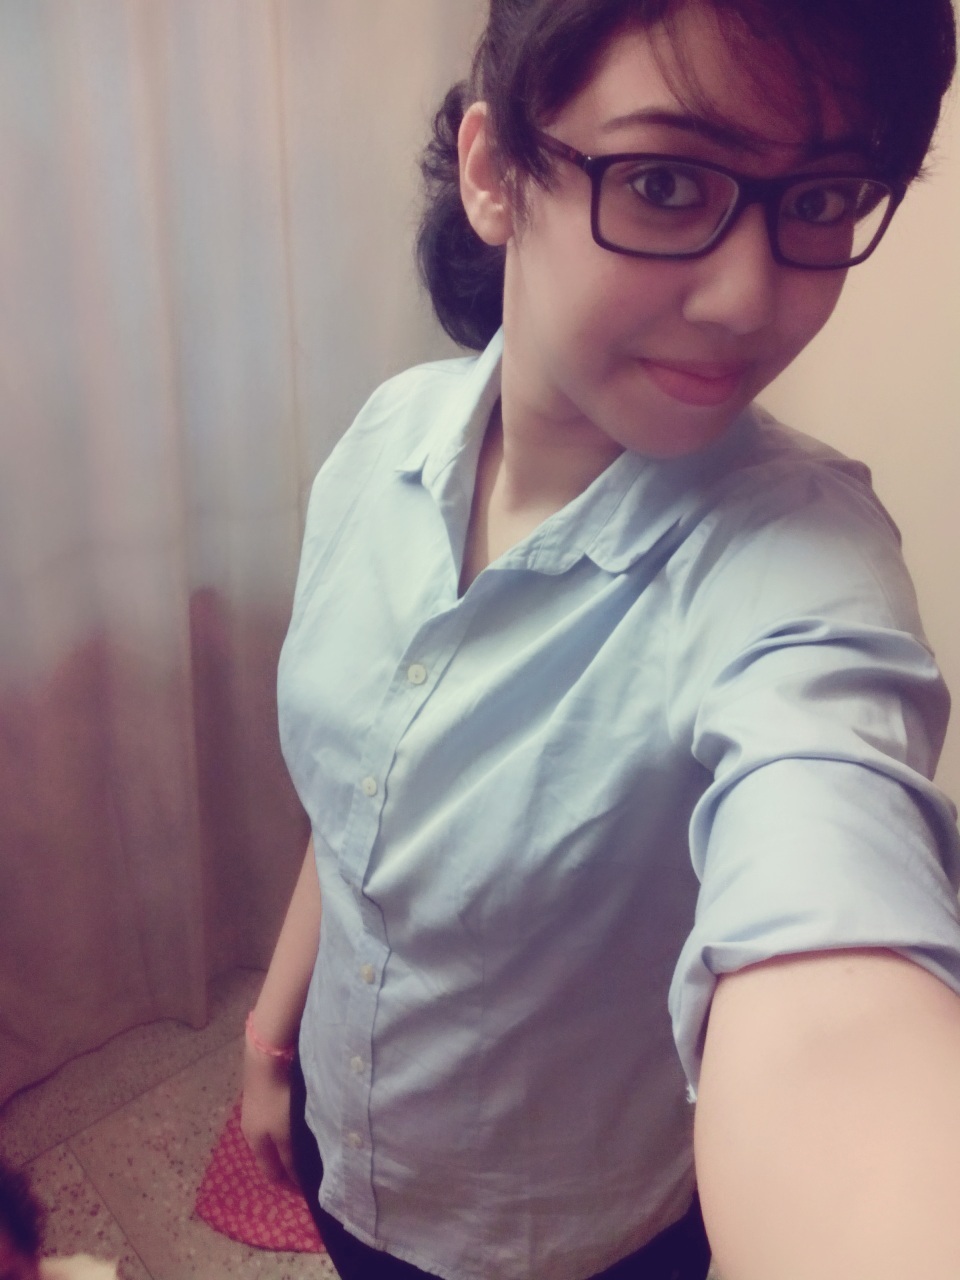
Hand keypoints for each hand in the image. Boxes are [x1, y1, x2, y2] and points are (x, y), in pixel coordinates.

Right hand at [240, 1040, 296, 1186]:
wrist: (267, 1059)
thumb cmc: (276, 1099)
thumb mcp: (284, 1132)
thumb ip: (289, 1155)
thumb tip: (295, 1178)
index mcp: (255, 1143)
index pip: (271, 1173)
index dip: (286, 1184)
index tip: (304, 1191)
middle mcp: (251, 1130)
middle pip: (268, 1156)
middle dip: (284, 1166)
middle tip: (306, 1171)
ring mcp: (254, 1111)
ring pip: (270, 1138)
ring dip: (284, 1147)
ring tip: (303, 1149)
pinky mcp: (261, 1095)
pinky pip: (273, 1121)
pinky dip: (282, 1129)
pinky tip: (294, 1123)